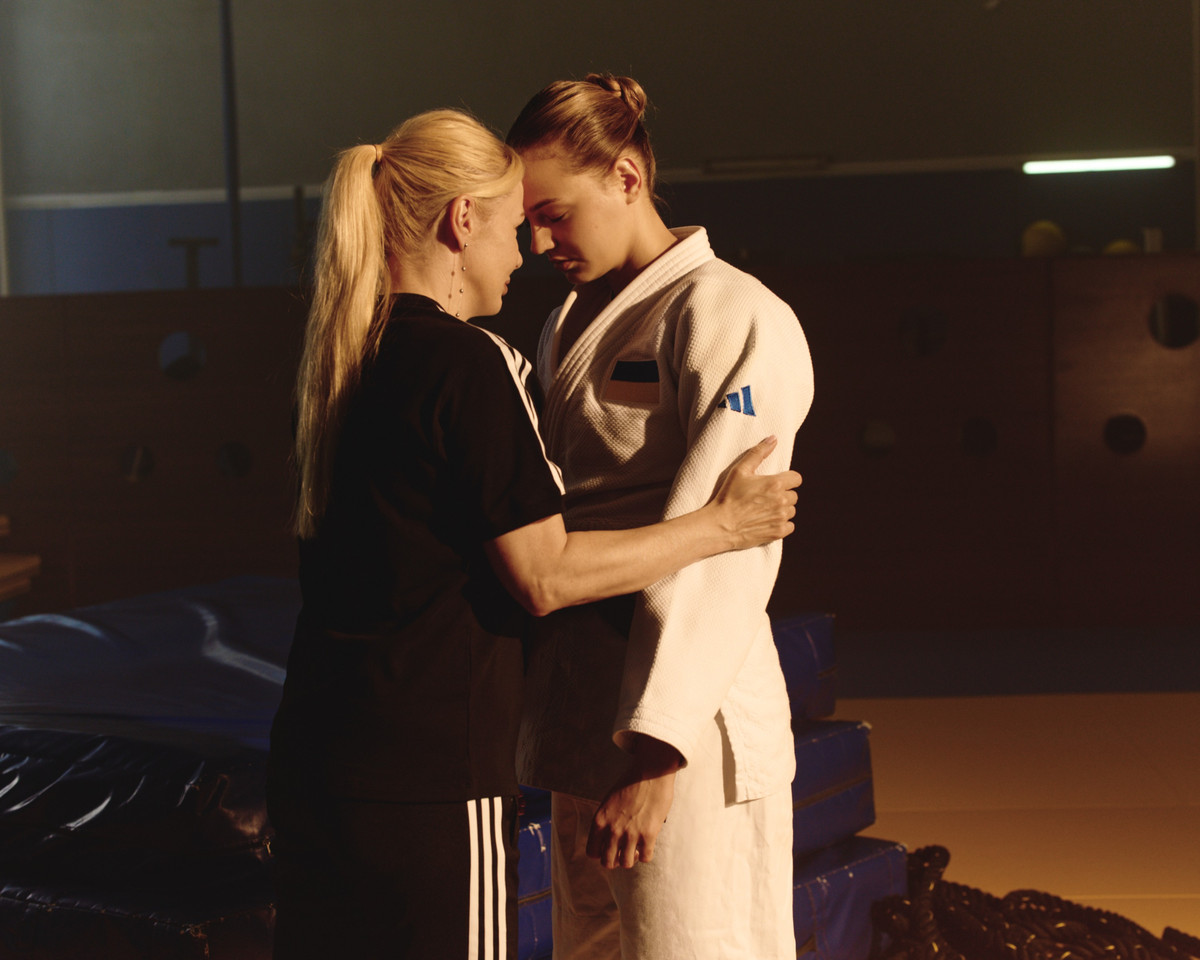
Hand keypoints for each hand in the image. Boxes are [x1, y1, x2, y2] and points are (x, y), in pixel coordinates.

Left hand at [586, 735, 680, 868]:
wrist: (650, 772)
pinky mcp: (648, 834)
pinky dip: (647, 854)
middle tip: (624, 850)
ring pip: (626, 863)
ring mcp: (630, 833)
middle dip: (615, 860)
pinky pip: (645, 858)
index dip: (601, 853)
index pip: (592, 852)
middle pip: (607, 862)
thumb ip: (607, 821)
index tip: (611, 848)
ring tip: (637, 847)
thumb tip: (609, 839)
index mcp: (600, 820)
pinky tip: (648, 844)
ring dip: (632, 858)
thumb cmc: (631, 784)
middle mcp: (612, 829)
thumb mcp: (610, 802)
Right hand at [709, 436, 801, 549]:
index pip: (796, 478)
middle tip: (765, 497)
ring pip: (791, 511)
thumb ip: (758, 453)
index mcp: (775, 483)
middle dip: (783, 495)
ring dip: (782, 509)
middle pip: (793, 495)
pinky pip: (790, 526)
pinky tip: (767, 521)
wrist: (721, 524)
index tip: (777, 483)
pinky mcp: (778, 532)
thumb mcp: (740, 470)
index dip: (788, 480)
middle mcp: (782, 500)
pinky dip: (781, 524)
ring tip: (764, 510)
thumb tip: (773, 439)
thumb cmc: (728, 496)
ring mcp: (781, 517)